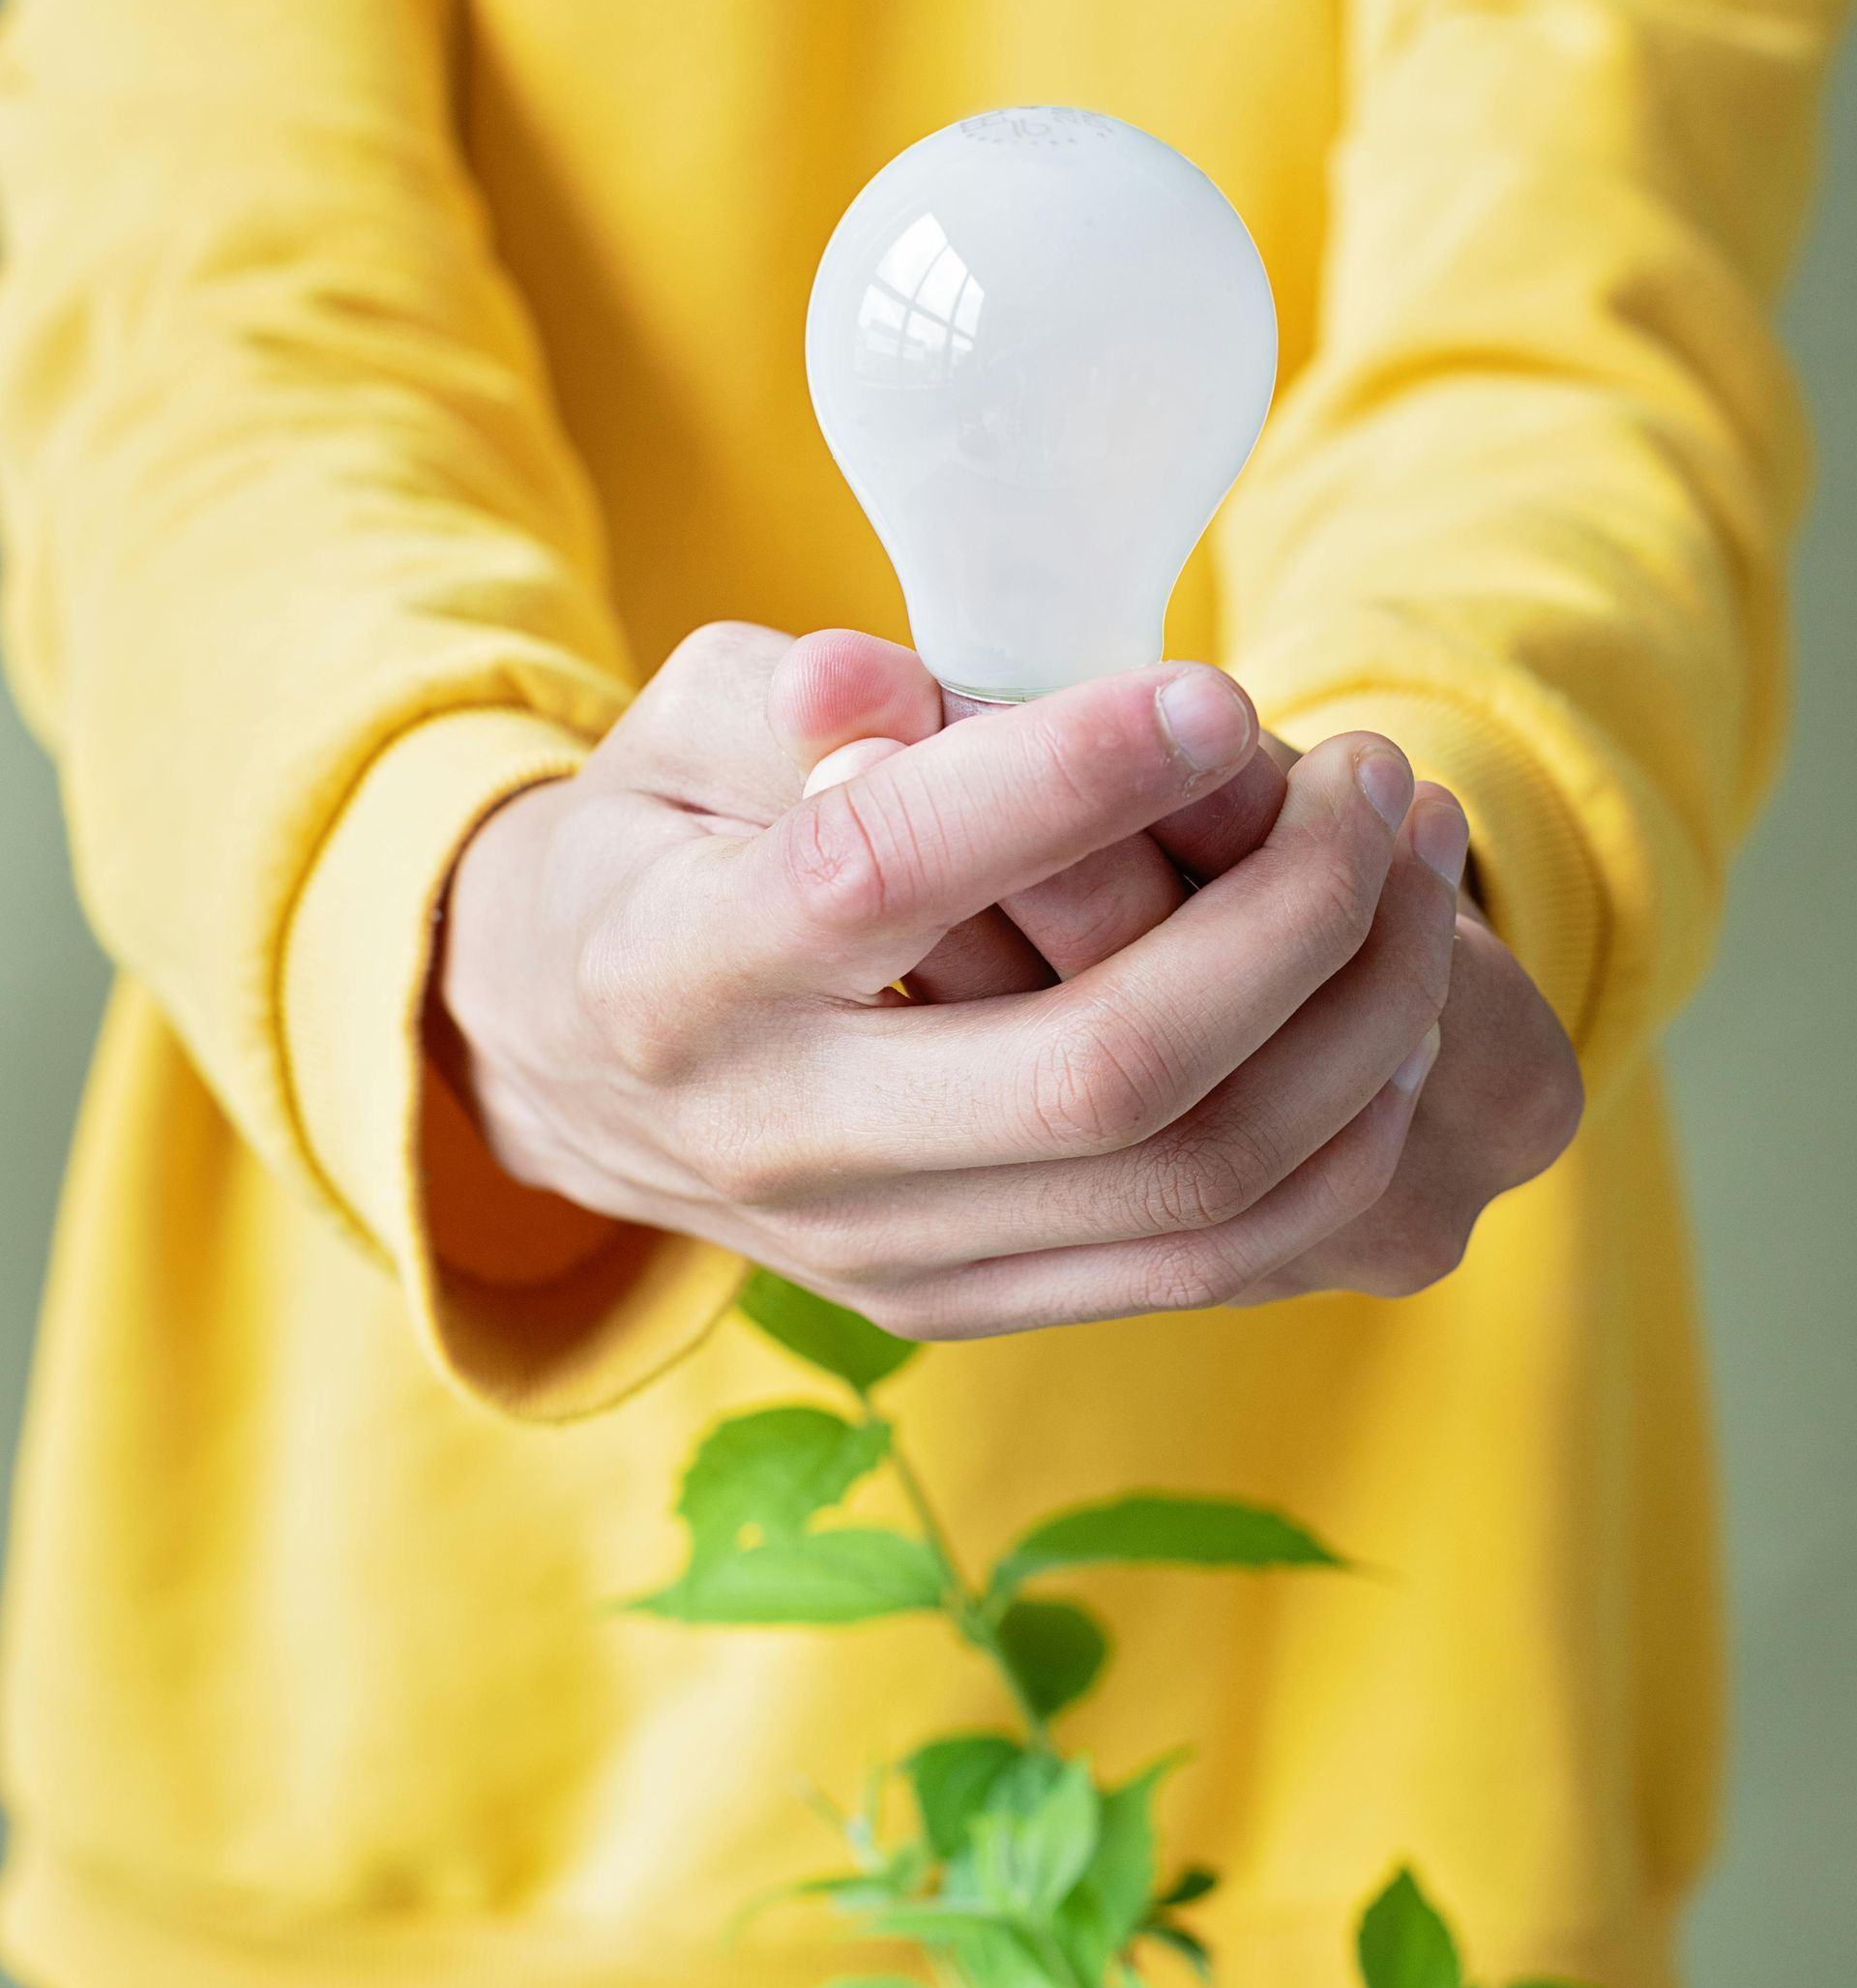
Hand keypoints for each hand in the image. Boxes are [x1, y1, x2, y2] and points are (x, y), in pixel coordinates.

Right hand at [432, 621, 1473, 1335]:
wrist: (568, 1070)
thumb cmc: (653, 854)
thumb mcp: (671, 737)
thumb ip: (778, 702)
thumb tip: (871, 683)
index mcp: (679, 968)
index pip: (885, 875)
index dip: (1070, 780)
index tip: (1214, 695)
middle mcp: (780, 1138)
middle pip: (1103, 1072)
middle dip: (1295, 918)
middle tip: (1375, 781)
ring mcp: (880, 1250)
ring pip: (1194, 1181)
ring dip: (1360, 1024)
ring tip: (1414, 871)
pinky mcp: (959, 1304)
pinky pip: (1210, 1260)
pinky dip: (1340, 1142)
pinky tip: (1387, 1013)